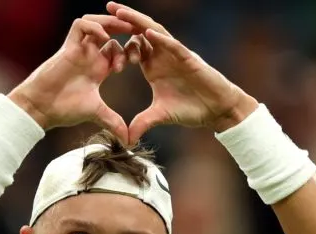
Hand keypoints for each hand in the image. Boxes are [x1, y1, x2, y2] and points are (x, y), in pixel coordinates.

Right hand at [8, 15, 133, 142]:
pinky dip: (94, 27)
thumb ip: (113, 122)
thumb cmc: (64, 109)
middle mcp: (90, 55)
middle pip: (110, 31)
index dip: (131, 51)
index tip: (139, 62)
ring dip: (112, 24)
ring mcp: (79, 50)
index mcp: (98, 68)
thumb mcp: (96, 114)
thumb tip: (129, 142)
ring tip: (127, 30)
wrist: (42, 108)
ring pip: (96, 23)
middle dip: (126, 31)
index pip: (118, 49)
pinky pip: (81, 26)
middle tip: (140, 37)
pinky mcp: (68, 47)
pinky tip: (106, 38)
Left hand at [107, 2, 258, 142]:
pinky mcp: (189, 59)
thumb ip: (142, 122)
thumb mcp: (160, 116)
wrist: (216, 110)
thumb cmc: (192, 108)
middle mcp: (163, 56)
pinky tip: (147, 31)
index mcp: (153, 66)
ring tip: (120, 11)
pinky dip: (160, 38)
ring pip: (155, 31)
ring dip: (138, 21)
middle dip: (124, 20)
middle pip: (140, 32)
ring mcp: (175, 55)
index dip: (116, 41)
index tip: (99, 37)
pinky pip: (173, 45)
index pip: (132, 47)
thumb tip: (127, 139)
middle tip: (106, 7)